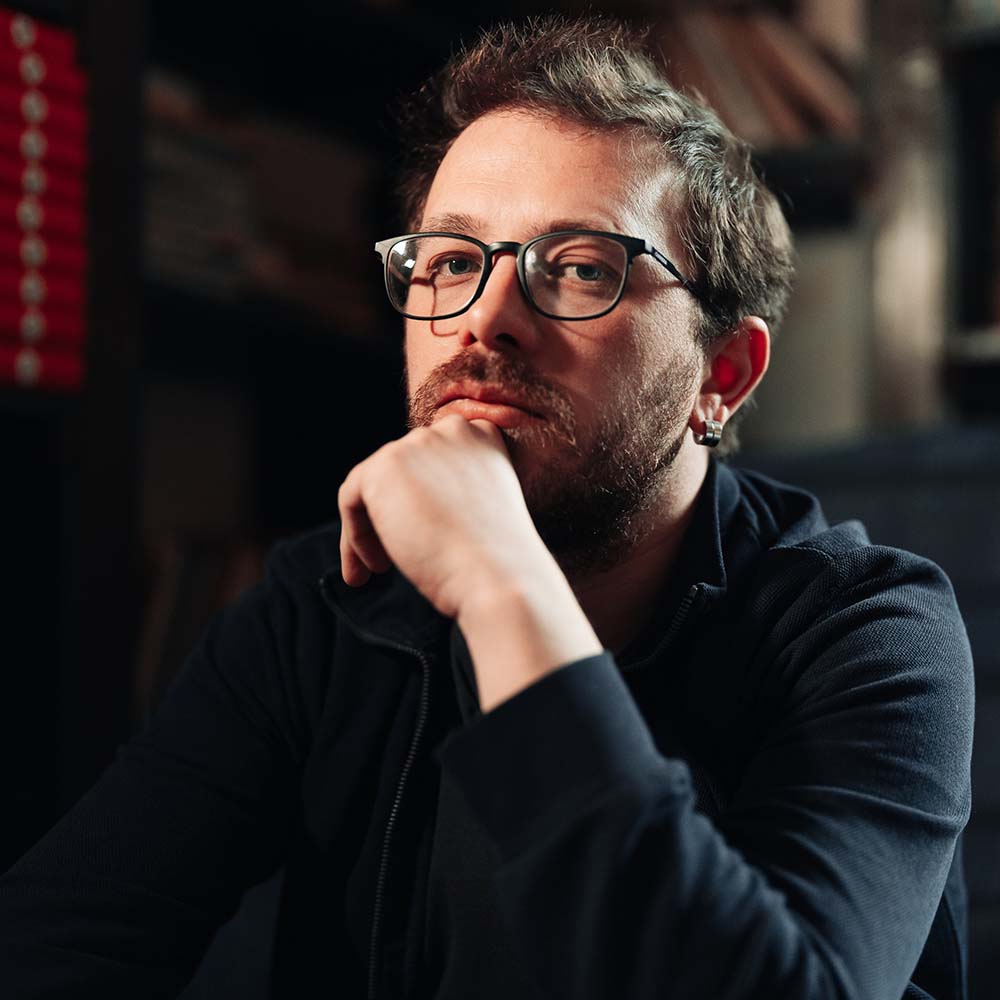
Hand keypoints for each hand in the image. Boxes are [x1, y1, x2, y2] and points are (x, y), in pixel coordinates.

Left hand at [337, 413, 555, 618]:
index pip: (433, 460)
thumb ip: (451, 490)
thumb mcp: (482, 508)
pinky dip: (356, 535)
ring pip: (374, 486)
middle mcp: (450, 430)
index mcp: (483, 436)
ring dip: (370, 529)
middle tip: (390, 558)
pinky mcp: (383, 466)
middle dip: (392, 514)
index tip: (420, 533)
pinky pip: (352, 498)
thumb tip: (407, 503)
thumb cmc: (496, 559)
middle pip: (402, 471)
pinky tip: (375, 566)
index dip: (420, 497)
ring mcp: (416, 444)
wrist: (497, 575)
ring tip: (378, 568)